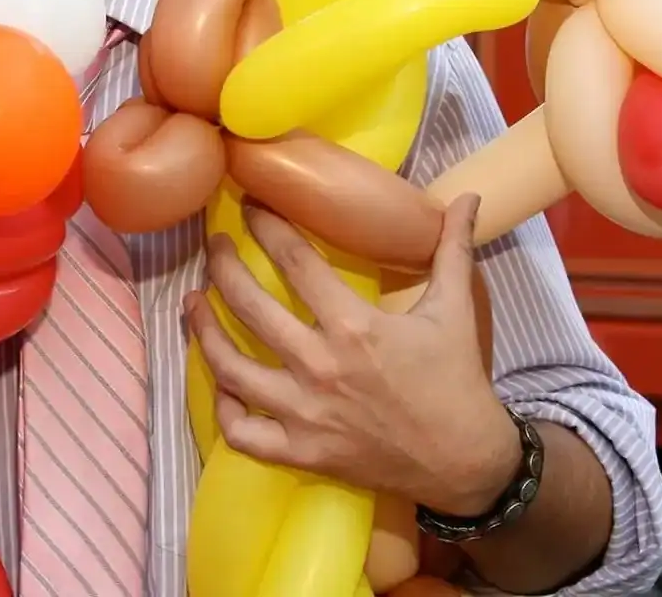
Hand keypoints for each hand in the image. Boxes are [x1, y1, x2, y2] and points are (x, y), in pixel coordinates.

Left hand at [185, 195, 520, 515]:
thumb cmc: (457, 381)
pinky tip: (218, 382)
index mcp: (354, 326)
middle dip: (221, 267)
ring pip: (231, 368)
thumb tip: (469, 198)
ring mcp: (304, 413)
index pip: (295, 262)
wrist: (465, 463)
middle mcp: (320, 366)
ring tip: (193, 303)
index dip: (267, 226)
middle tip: (213, 245)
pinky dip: (223, 409)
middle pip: (249, 307)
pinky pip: (241, 432)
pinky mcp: (301, 452)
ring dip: (203, 331)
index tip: (250, 205)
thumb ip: (453, 250)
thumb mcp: (455, 310)